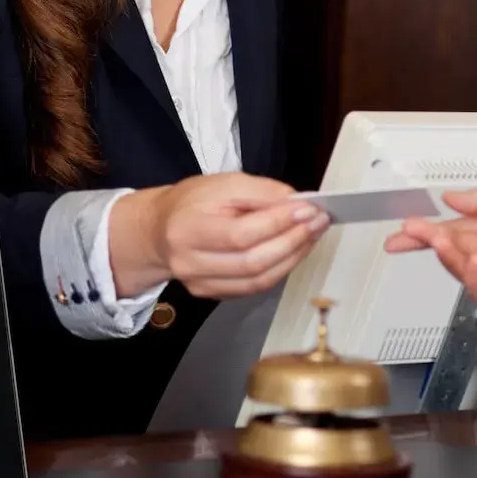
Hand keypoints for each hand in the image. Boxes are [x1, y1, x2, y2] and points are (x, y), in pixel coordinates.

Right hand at [113, 173, 329, 298]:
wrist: (158, 230)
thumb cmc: (190, 203)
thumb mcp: (221, 183)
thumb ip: (260, 191)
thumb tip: (297, 204)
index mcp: (187, 229)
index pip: (241, 233)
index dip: (279, 223)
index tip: (308, 209)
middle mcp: (190, 262)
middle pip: (253, 262)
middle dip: (293, 241)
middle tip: (317, 222)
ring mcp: (200, 283)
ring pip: (258, 280)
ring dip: (293, 258)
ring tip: (311, 236)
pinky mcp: (211, 294)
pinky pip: (254, 288)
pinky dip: (279, 270)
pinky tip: (292, 251)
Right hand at [382, 187, 476, 317]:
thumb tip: (451, 197)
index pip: (453, 226)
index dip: (427, 229)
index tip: (405, 229)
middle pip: (451, 248)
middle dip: (426, 242)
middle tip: (405, 237)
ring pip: (461, 268)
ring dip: (448, 256)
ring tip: (441, 243)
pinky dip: (472, 276)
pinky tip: (476, 262)